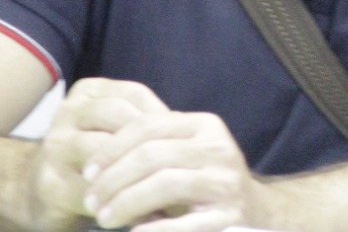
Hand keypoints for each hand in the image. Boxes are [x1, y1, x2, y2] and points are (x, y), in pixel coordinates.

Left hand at [32, 78, 265, 231]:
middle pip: (151, 155)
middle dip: (112, 179)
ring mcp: (226, 181)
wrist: (260, 212)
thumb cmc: (205, 182)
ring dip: (126, 203)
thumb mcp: (185, 155)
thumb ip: (152, 148)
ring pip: (164, 184)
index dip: (111, 149)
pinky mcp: (231, 215)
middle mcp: (218, 148)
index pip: (147, 127)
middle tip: (91, 200)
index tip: (87, 172)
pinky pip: (185, 222)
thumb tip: (94, 166)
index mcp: (204, 125)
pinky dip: (155, 228)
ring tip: (104, 218)